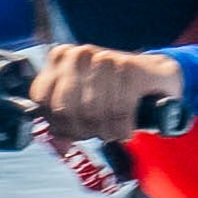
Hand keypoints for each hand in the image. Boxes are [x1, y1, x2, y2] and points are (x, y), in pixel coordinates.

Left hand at [31, 45, 183, 143]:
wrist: (155, 79)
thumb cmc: (114, 94)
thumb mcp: (82, 105)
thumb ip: (64, 123)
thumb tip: (59, 144)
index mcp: (61, 58)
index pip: (42, 99)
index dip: (57, 123)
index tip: (74, 131)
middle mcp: (80, 53)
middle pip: (65, 108)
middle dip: (82, 130)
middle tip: (97, 134)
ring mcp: (106, 58)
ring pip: (93, 112)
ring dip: (106, 132)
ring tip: (114, 132)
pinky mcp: (132, 69)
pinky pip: (119, 111)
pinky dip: (123, 129)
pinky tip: (127, 130)